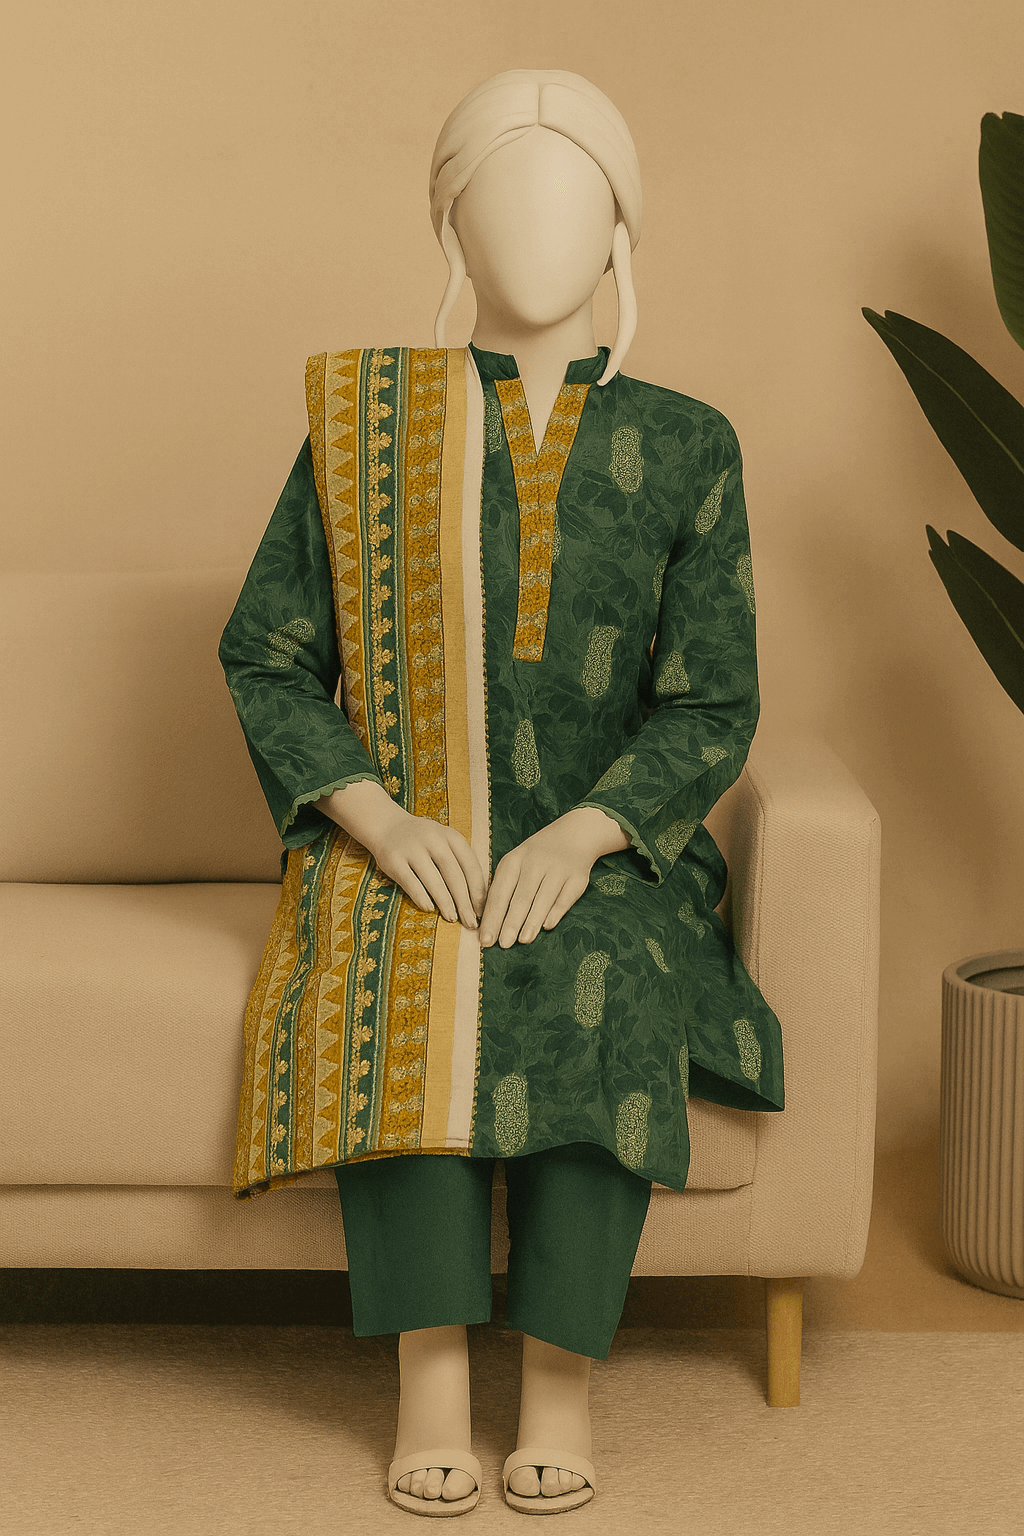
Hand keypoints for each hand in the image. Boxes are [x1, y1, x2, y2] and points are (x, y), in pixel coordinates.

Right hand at [316, 779, 486, 928]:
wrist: (387, 826)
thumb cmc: (424, 841)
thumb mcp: (445, 842)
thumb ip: (460, 862)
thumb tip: (478, 898)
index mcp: (451, 836)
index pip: (470, 865)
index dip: (477, 890)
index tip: (482, 911)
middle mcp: (433, 839)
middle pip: (454, 874)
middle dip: (464, 901)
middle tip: (471, 922)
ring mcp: (412, 848)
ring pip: (433, 879)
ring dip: (445, 902)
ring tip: (452, 918)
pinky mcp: (393, 860)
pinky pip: (410, 882)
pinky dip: (421, 897)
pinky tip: (429, 908)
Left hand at [478, 806, 628, 947]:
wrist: (574, 833)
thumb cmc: (536, 856)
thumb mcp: (515, 862)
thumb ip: (502, 888)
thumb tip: (486, 921)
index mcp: (514, 860)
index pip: (499, 893)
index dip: (492, 917)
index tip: (485, 939)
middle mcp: (535, 863)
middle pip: (521, 897)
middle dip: (510, 923)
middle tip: (503, 944)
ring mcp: (558, 869)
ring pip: (543, 899)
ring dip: (532, 921)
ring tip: (523, 940)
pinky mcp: (577, 877)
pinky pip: (565, 898)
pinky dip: (556, 912)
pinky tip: (547, 926)